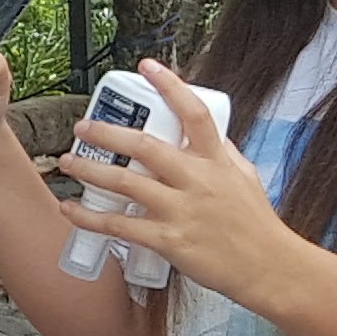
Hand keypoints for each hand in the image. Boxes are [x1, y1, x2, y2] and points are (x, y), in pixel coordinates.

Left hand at [56, 60, 294, 302]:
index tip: (147, 67)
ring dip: (90, 170)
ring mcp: (181, 210)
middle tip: (82, 127)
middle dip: (107, 133)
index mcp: (217, 160)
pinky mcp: (169, 240)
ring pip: (125, 182)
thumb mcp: (245, 176)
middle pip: (145, 146)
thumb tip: (202, 131)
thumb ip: (222, 151)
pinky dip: (89, 216)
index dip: (170, 86)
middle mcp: (197, 180)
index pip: (194, 113)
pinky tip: (70, 208)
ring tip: (66, 162)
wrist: (269, 268)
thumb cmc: (256, 224)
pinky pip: (120, 225)